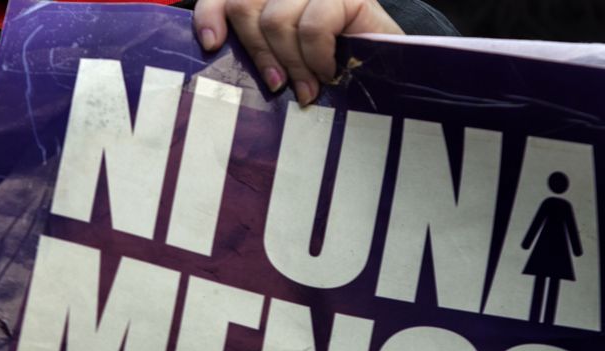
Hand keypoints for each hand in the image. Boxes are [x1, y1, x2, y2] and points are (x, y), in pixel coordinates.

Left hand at [194, 0, 402, 105]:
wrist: (393, 74)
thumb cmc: (335, 73)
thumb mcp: (287, 62)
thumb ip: (259, 50)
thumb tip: (218, 55)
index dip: (211, 14)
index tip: (210, 44)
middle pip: (245, 6)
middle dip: (259, 55)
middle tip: (277, 86)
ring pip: (277, 19)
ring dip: (292, 63)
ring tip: (308, 88)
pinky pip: (314, 25)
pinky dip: (318, 56)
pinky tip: (329, 71)